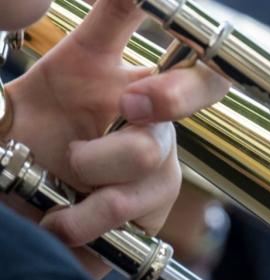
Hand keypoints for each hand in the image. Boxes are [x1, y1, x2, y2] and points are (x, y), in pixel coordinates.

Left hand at [6, 0, 228, 277]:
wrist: (12, 215)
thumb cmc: (17, 151)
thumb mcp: (17, 101)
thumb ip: (32, 42)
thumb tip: (25, 2)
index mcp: (109, 71)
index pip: (142, 19)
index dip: (162, 8)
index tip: (156, 3)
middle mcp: (147, 112)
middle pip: (203, 83)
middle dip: (176, 93)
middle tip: (132, 105)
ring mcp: (158, 161)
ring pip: (149, 153)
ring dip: (94, 168)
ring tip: (57, 181)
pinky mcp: (153, 210)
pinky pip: (134, 208)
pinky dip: (86, 218)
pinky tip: (61, 220)